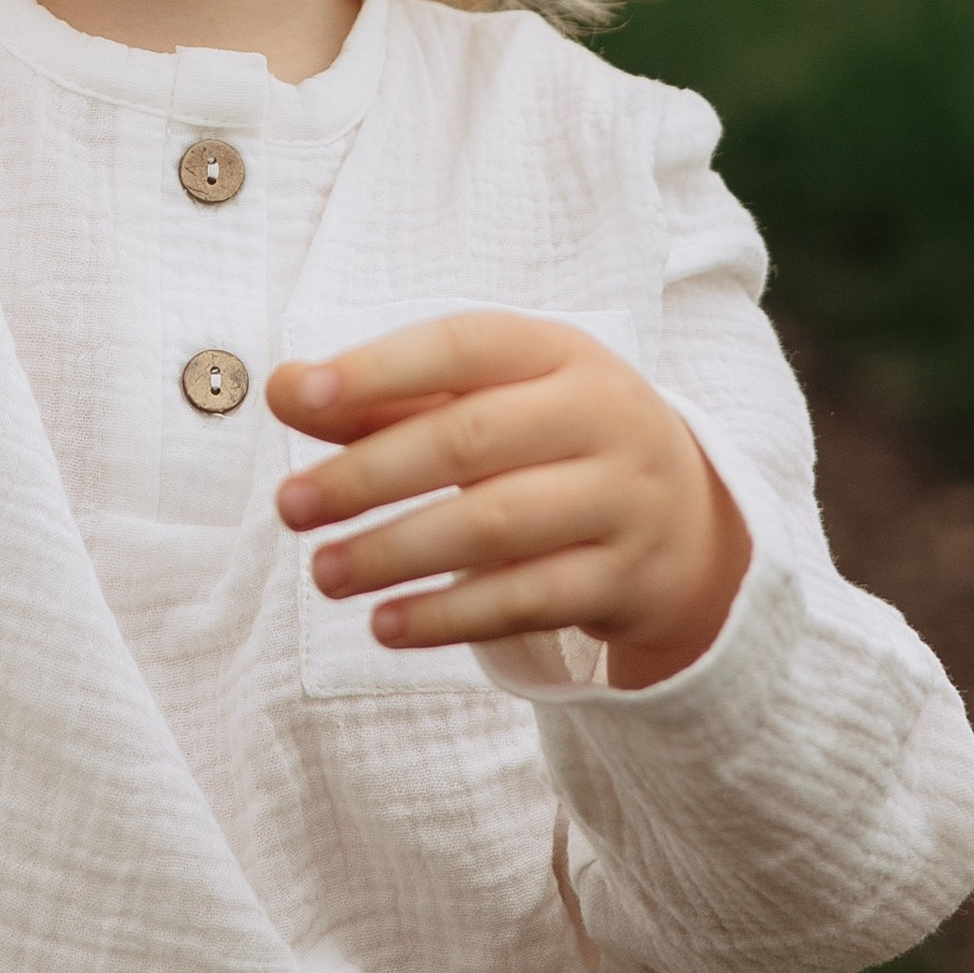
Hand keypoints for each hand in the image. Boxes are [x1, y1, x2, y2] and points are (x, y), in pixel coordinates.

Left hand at [266, 313, 750, 688]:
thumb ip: (387, 397)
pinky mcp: (627, 579)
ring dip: (398, 552)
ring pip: (498, 525)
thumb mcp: (491, 400)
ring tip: (325, 573)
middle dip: (370, 474)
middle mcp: (602, 415)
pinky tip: (386, 626)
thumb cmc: (553, 443)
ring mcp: (622, 499)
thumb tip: (284, 389)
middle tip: (290, 505)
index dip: (378, 369)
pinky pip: (529, 600)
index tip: (299, 398)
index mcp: (560, 351)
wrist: (689, 522)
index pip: (462, 346)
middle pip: (472, 440)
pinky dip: (450, 615)